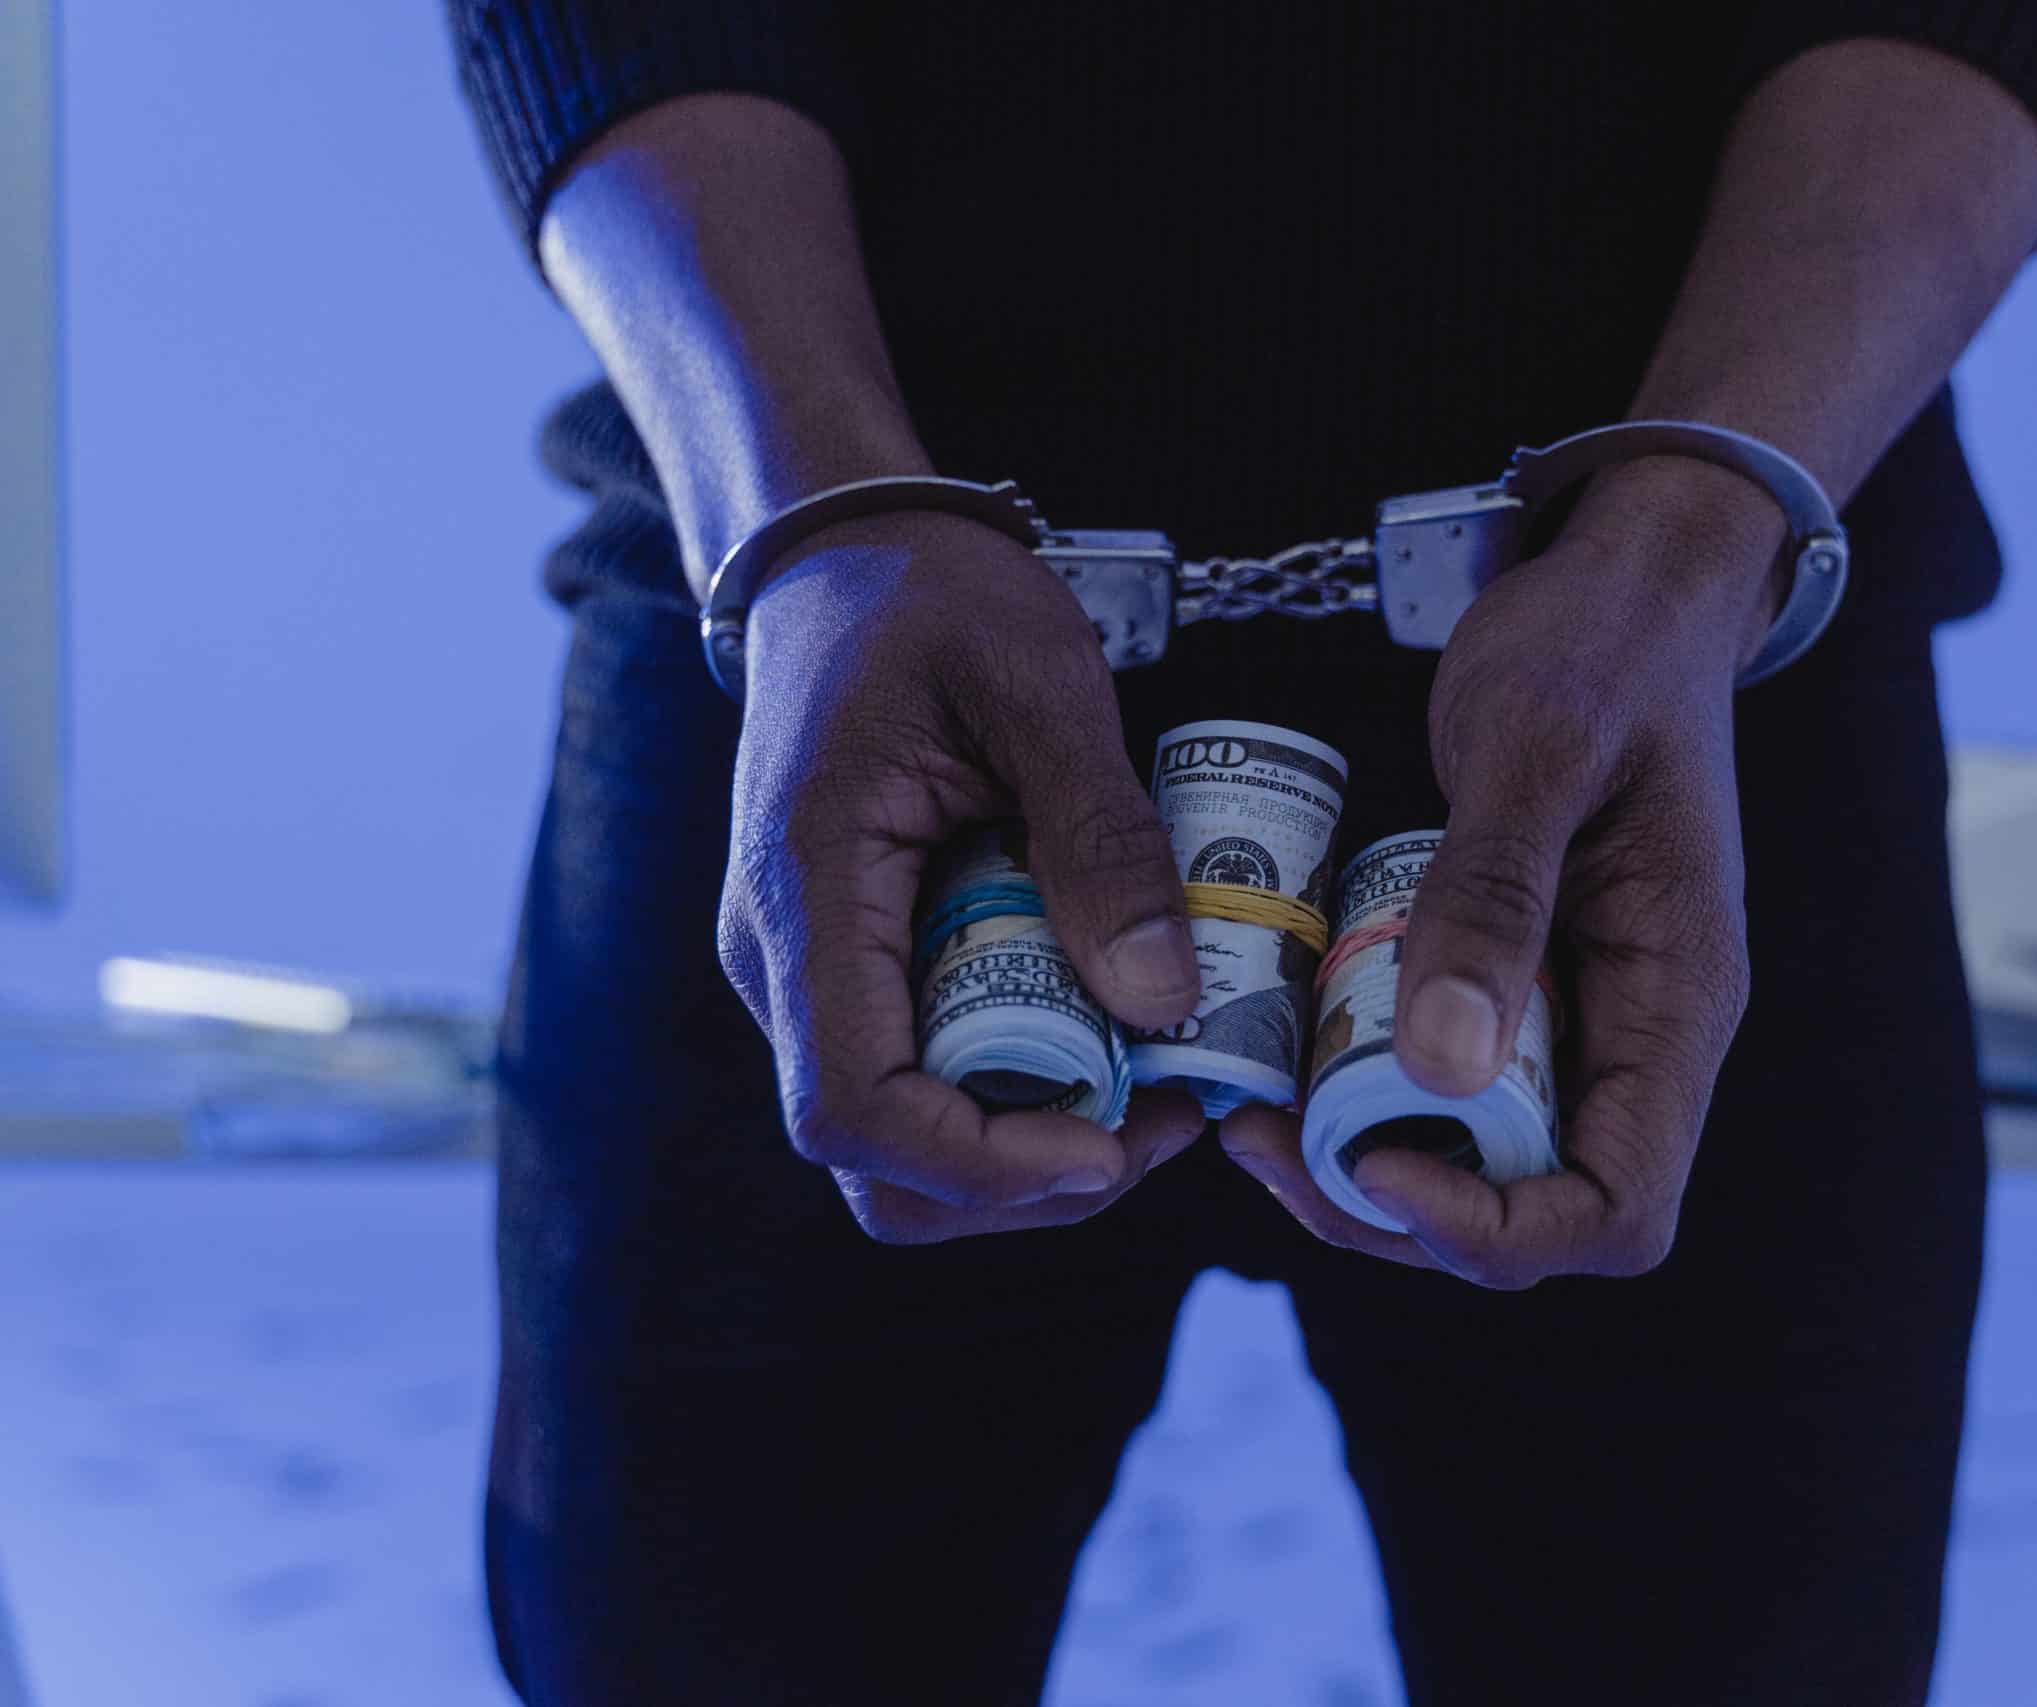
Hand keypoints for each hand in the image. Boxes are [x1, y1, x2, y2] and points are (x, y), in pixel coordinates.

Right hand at [715, 510, 1205, 1241]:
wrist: (847, 556)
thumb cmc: (932, 597)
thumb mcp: (1041, 686)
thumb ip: (1100, 838)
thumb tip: (1163, 1001)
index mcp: (808, 890)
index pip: (854, 1105)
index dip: (982, 1164)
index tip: (1109, 1145)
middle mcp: (783, 958)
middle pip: (876, 1160)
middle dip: (1025, 1179)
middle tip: (1162, 1122)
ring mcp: (811, 970)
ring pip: (900, 1141)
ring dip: (1029, 1148)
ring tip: (1157, 1089)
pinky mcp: (857, 967)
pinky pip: (923, 1077)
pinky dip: (1019, 1094)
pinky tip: (1114, 1041)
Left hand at [1222, 460, 1782, 1286]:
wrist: (1634, 583)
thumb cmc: (1604, 642)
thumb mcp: (1537, 745)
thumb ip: (1494, 896)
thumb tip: (1439, 1068)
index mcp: (1677, 1001)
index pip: (1618, 1210)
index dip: (1495, 1229)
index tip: (1372, 1159)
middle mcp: (1637, 1037)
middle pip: (1532, 1212)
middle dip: (1394, 1205)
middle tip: (1263, 1142)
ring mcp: (1579, 1018)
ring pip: (1479, 1164)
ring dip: (1364, 1163)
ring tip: (1252, 1113)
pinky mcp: (1521, 987)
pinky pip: (1449, 1085)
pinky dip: (1364, 1095)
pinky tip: (1283, 1054)